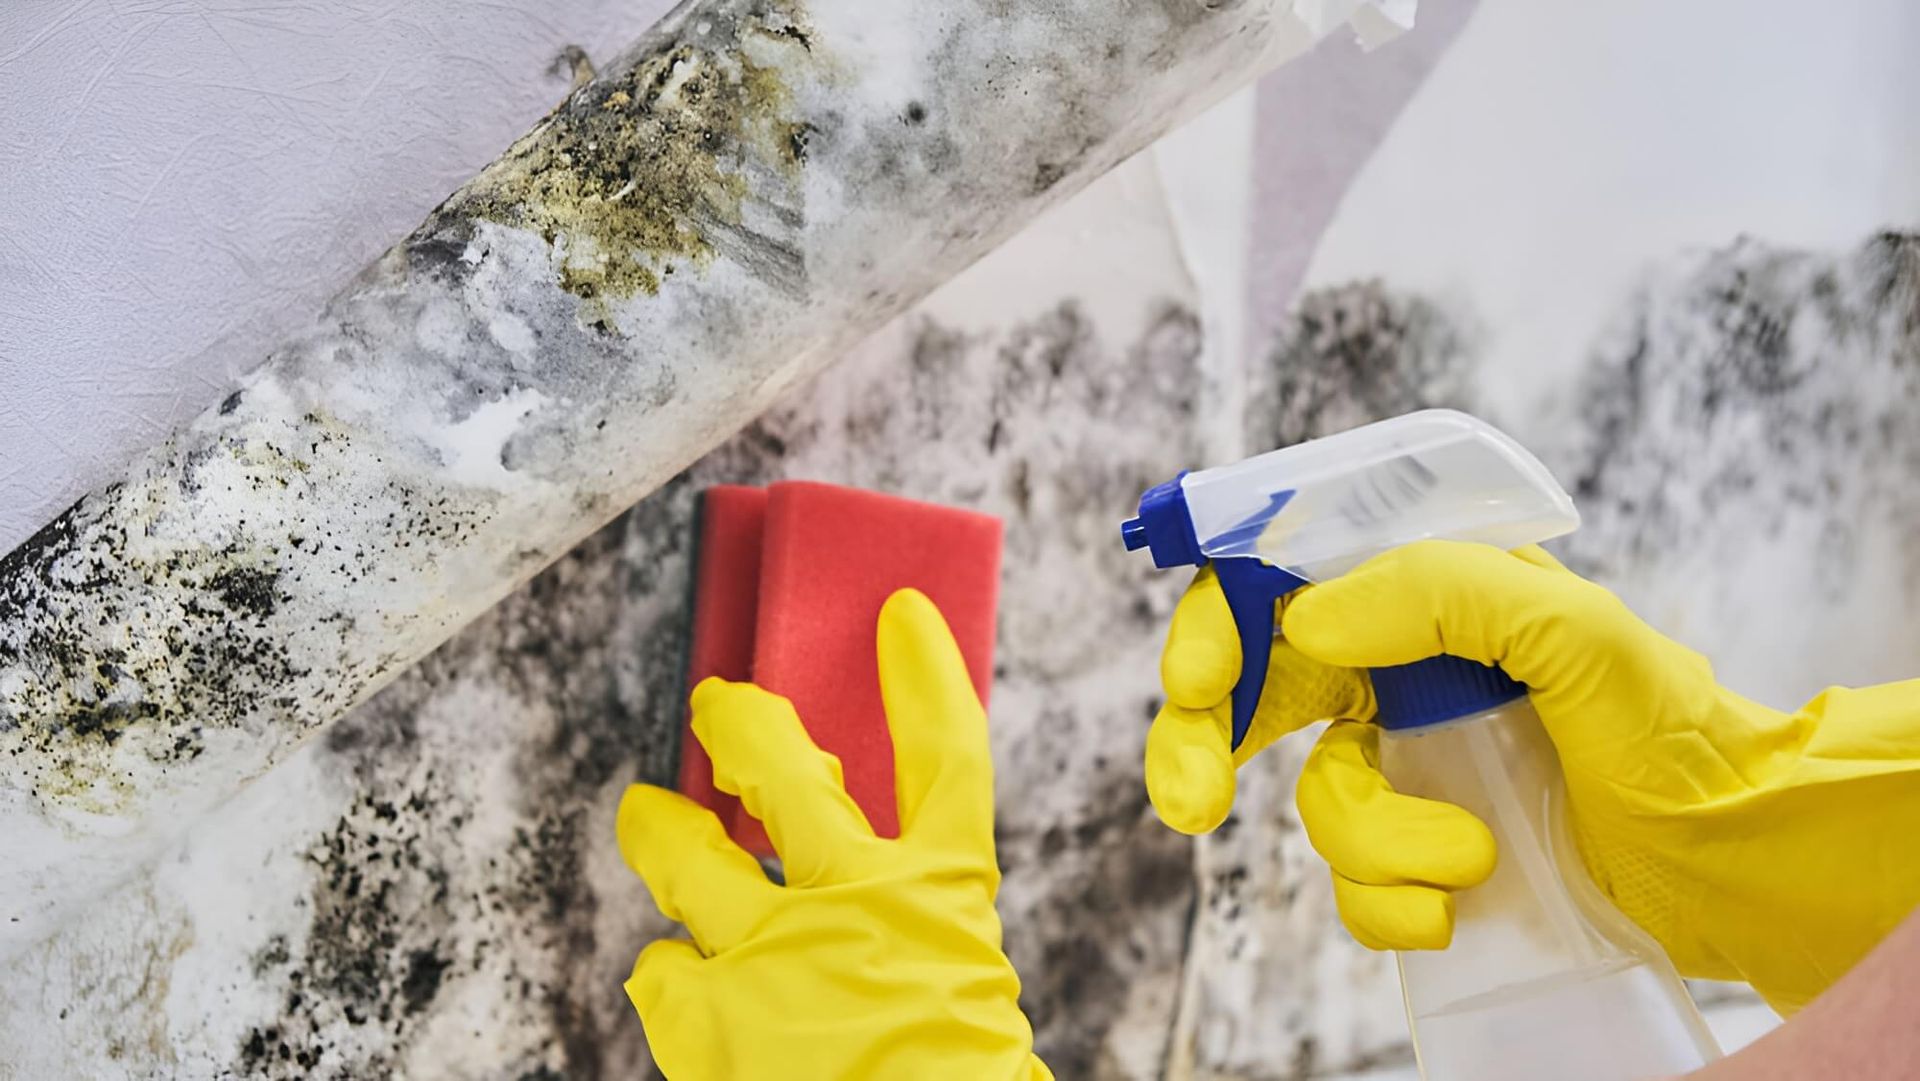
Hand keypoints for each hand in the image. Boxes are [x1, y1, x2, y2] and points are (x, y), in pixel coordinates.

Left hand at [617, 589, 1051, 1079]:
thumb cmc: (952, 1080)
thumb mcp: (957, 982)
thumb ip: (910, 926)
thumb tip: (851, 890)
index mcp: (945, 894)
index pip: (945, 752)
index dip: (923, 675)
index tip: (901, 617)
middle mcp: (855, 900)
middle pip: (784, 771)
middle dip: (741, 722)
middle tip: (718, 703)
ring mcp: (774, 953)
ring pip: (687, 856)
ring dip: (659, 829)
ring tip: (645, 815)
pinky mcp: (710, 1020)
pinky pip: (661, 971)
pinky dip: (671, 973)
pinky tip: (681, 981)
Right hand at [1150, 541, 1919, 1013]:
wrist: (1733, 855)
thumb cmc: (1672, 727)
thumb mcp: (1575, 630)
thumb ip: (1440, 592)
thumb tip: (1308, 617)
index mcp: (1425, 602)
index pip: (1285, 587)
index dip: (1218, 625)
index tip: (1197, 680)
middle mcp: (1402, 680)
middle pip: (1255, 696)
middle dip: (1201, 747)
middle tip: (1190, 802)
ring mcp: (1411, 770)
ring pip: (1318, 805)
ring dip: (1375, 843)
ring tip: (1469, 858)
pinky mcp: (1426, 854)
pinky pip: (1356, 885)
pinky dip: (1391, 904)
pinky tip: (1456, 905)